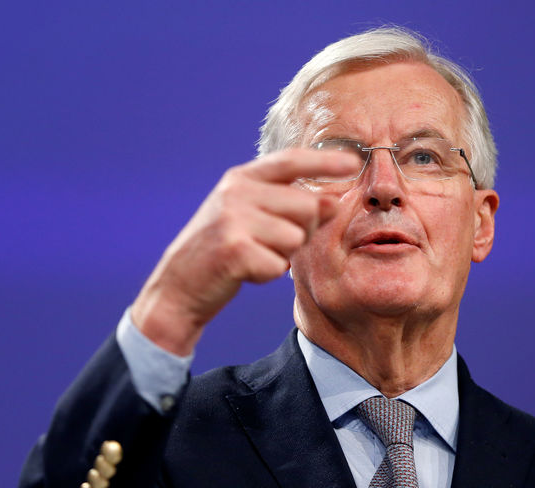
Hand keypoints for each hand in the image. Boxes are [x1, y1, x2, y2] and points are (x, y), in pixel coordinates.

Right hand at [130, 149, 360, 354]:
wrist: (179, 285)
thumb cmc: (224, 250)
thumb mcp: (253, 218)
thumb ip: (291, 206)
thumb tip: (334, 202)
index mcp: (242, 178)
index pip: (291, 161)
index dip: (324, 161)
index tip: (355, 162)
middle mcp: (237, 191)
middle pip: (307, 206)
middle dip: (303, 231)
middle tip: (274, 244)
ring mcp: (233, 218)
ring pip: (296, 238)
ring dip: (283, 255)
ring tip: (255, 256)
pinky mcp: (233, 249)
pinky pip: (279, 264)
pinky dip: (268, 274)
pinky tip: (246, 271)